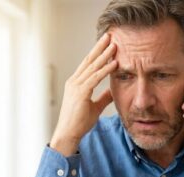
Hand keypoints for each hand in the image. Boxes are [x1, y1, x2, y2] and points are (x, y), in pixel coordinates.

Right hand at [50, 33, 117, 156]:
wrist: (68, 134)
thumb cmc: (79, 122)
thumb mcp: (95, 107)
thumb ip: (104, 97)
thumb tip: (113, 90)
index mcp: (76, 84)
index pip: (88, 65)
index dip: (97, 53)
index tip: (106, 44)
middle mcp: (74, 82)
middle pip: (89, 60)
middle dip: (100, 47)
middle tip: (110, 35)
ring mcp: (76, 86)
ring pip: (93, 66)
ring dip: (104, 55)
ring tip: (115, 44)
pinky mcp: (80, 93)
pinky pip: (95, 78)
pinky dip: (105, 70)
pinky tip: (114, 63)